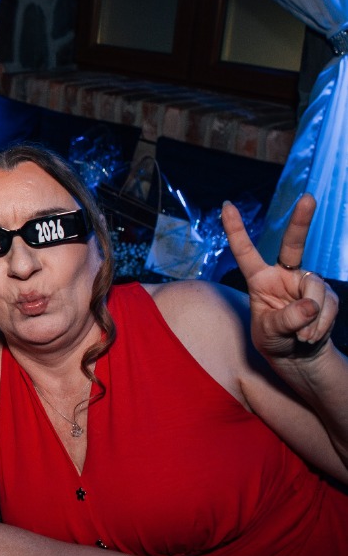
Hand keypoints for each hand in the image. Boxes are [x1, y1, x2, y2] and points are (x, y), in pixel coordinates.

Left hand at [223, 196, 338, 361]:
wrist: (299, 357)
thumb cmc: (275, 341)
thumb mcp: (270, 333)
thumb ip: (286, 319)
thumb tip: (311, 305)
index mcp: (260, 279)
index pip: (245, 252)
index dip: (235, 229)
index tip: (226, 205)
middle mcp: (284, 274)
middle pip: (294, 244)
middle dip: (301, 221)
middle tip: (308, 199)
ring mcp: (307, 283)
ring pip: (315, 290)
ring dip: (310, 318)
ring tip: (301, 336)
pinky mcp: (327, 295)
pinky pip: (328, 306)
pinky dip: (320, 325)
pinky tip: (311, 336)